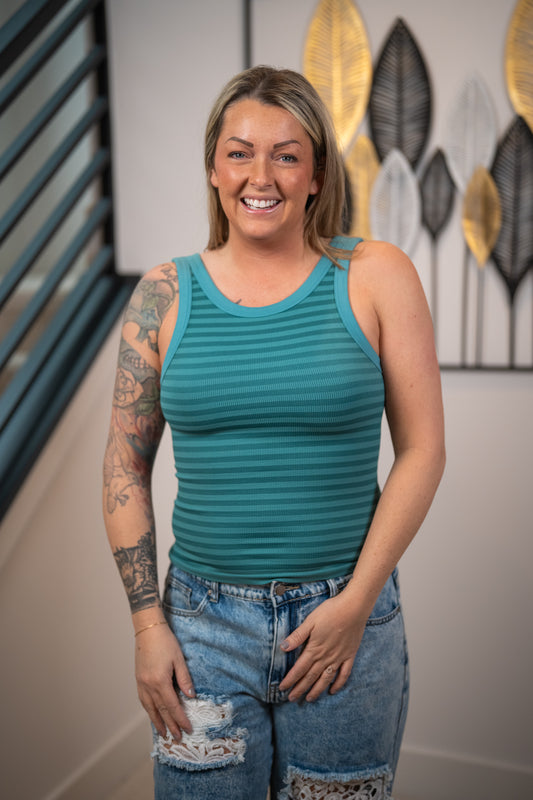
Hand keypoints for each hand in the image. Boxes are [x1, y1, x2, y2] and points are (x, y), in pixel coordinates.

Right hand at [135, 623, 194, 739]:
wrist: (148, 629)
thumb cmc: (165, 641)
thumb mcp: (179, 659)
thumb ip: (184, 678)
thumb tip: (190, 696)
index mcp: (160, 681)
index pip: (172, 706)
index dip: (180, 719)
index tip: (188, 729)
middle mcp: (148, 685)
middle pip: (161, 710)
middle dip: (170, 725)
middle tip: (177, 738)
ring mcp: (141, 683)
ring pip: (149, 708)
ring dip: (157, 721)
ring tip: (163, 733)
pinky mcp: (138, 679)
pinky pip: (143, 700)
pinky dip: (149, 710)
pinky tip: (153, 714)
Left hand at [278, 593, 365, 701]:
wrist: (354, 608)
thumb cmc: (330, 611)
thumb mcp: (310, 621)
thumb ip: (297, 636)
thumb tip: (283, 648)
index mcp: (314, 648)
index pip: (299, 669)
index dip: (290, 680)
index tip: (282, 688)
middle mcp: (326, 657)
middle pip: (311, 677)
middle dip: (300, 688)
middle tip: (291, 699)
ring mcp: (339, 658)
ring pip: (326, 679)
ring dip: (317, 690)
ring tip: (309, 699)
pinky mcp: (350, 655)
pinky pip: (344, 674)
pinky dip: (338, 684)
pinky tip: (333, 690)